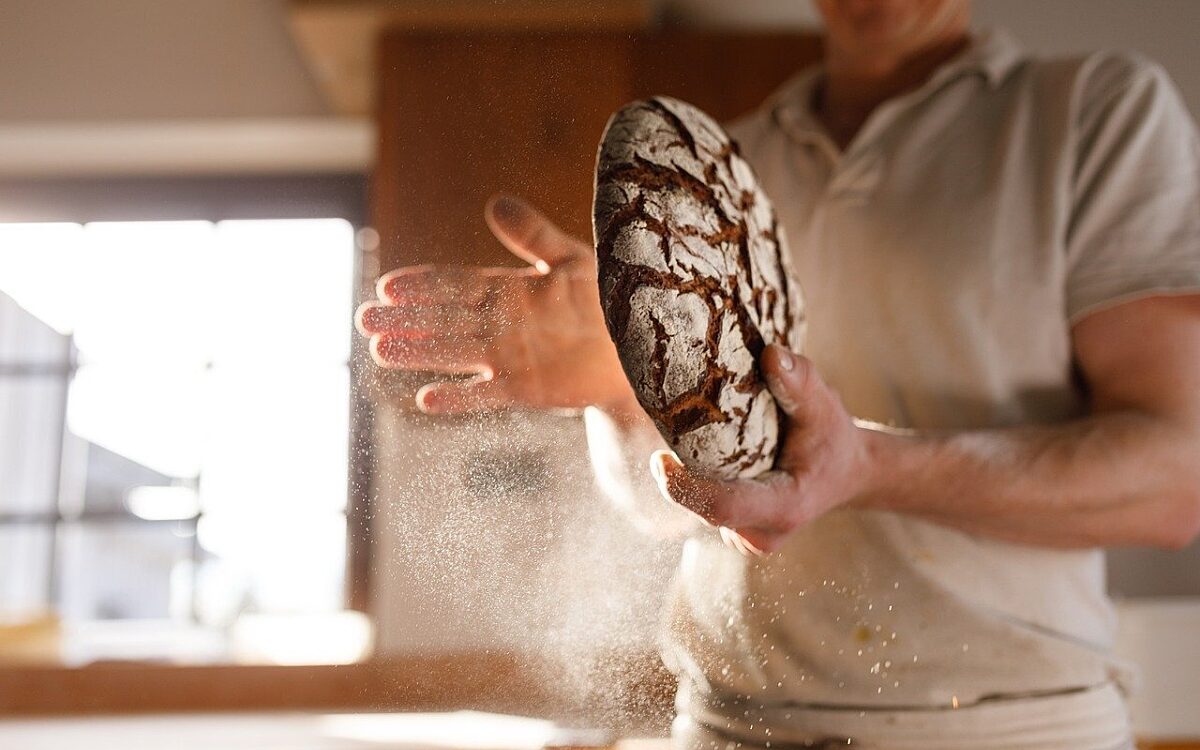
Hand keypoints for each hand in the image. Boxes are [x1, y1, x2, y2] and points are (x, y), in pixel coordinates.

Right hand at [356, 194, 636, 414]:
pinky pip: (485, 394)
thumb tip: (494, 203)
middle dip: (404, 319)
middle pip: (443, 320)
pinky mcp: (524, 389)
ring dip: (418, 353)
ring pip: (453, 354)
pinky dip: (458, 399)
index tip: (388, 284)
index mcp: (507, 290)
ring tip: (380, 350)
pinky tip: (427, 400)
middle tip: (364, 319)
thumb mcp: (572, 258)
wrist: (639, 346)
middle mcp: (500, 324)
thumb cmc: (609, 297)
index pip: (455, 284)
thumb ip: (533, 235)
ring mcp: (508, 358)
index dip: (423, 285)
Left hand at [650, 344, 876, 554]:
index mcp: (785, 507)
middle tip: (666, 428)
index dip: (685, 489)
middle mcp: (763, 533)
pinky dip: (696, 481)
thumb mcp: (825, 407)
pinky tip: (702, 455)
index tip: (659, 459)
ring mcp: (748, 538)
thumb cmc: (833, 439)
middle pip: (704, 507)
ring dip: (687, 476)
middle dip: (680, 475)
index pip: (724, 507)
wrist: (847, 472)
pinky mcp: (737, 531)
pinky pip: (704, 508)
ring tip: (686, 437)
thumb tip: (771, 353)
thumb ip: (800, 382)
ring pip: (701, 508)